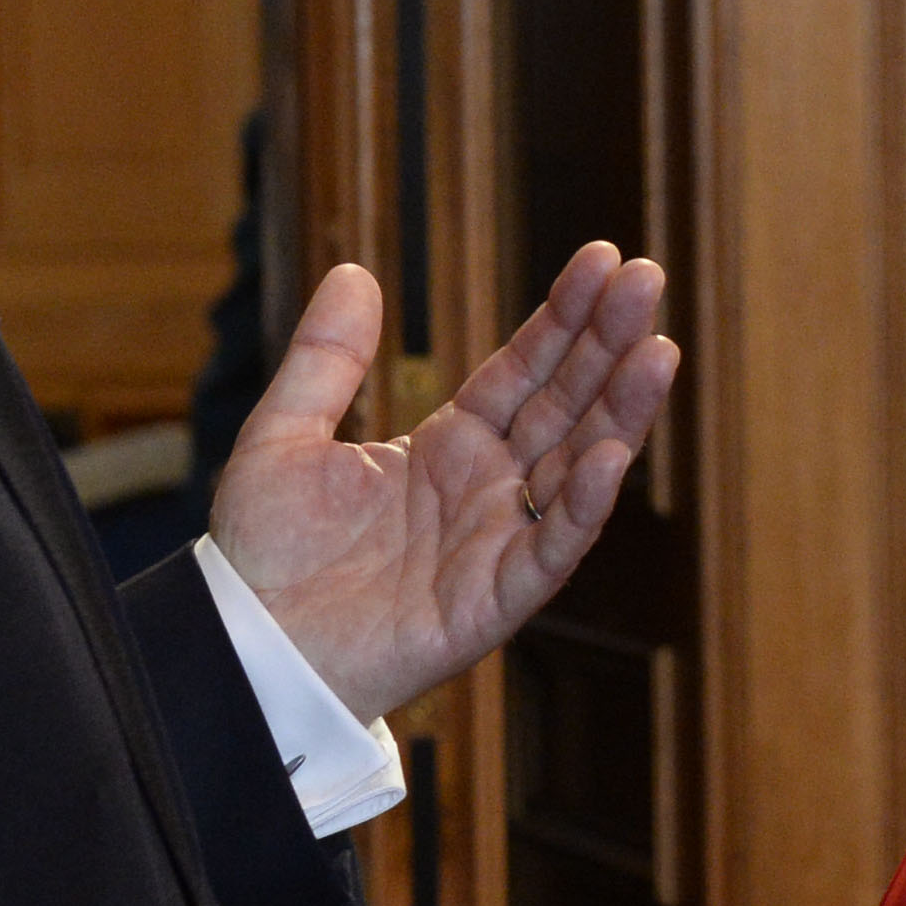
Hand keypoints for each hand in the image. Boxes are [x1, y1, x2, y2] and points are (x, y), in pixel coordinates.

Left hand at [209, 247, 677, 720]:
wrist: (247, 645)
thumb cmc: (263, 552)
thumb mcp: (283, 435)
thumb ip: (325, 358)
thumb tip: (357, 272)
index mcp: (447, 445)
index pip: (524, 369)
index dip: (564, 317)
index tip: (602, 260)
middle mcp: (486, 488)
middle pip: (566, 404)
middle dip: (609, 343)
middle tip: (647, 278)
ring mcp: (496, 542)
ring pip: (577, 466)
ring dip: (620, 411)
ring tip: (658, 350)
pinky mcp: (492, 600)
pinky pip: (550, 550)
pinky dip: (583, 506)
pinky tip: (609, 454)